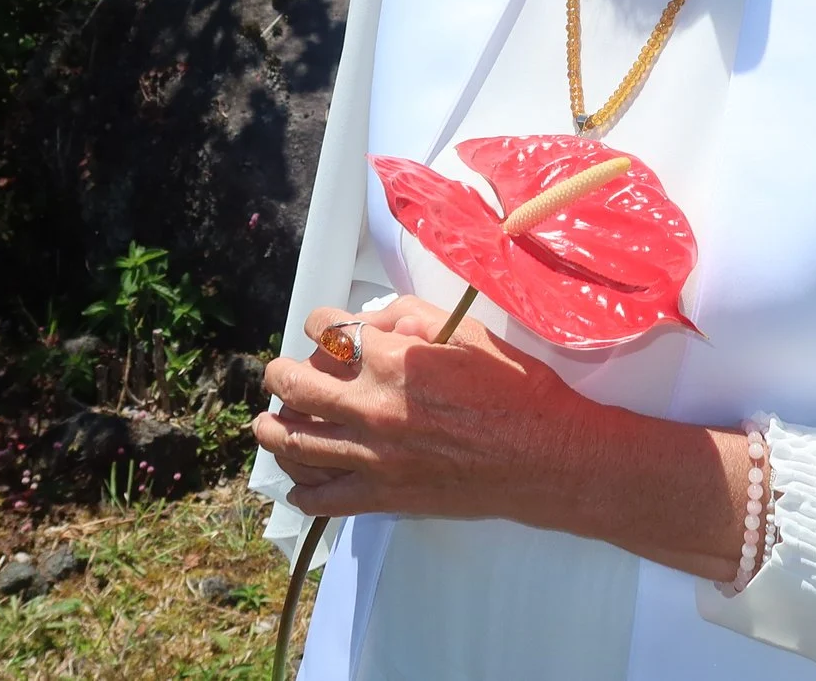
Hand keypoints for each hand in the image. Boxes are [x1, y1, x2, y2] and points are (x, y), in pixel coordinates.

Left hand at [255, 297, 581, 522]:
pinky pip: (323, 498)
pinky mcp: (383, 497)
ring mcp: (373, 457)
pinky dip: (301, 490)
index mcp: (394, 360)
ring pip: (296, 443)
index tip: (321, 327)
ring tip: (269, 423)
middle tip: (280, 372)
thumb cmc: (516, 391)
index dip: (319, 322)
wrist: (545, 457)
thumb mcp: (470, 334)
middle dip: (280, 373)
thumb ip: (416, 317)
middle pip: (295, 386)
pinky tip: (300, 480)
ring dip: (273, 428)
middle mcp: (372, 407)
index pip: (327, 331)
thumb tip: (378, 319)